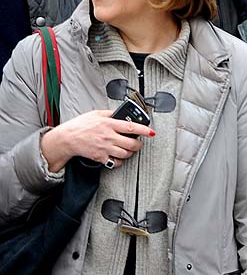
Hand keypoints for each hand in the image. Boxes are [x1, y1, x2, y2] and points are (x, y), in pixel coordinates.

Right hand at [39, 109, 153, 172]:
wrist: (66, 138)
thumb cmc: (80, 125)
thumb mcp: (96, 114)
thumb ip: (110, 113)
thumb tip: (121, 112)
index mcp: (109, 124)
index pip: (131, 127)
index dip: (144, 130)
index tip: (152, 132)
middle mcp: (109, 137)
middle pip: (131, 144)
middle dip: (138, 145)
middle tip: (138, 143)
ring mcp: (105, 148)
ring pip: (126, 154)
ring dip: (130, 152)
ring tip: (129, 149)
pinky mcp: (100, 157)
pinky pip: (115, 162)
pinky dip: (120, 161)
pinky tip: (119, 156)